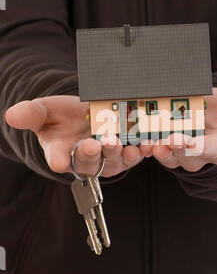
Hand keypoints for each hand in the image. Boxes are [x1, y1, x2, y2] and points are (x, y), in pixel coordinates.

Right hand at [5, 96, 142, 177]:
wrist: (83, 114)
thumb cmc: (60, 116)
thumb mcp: (44, 111)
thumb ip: (31, 114)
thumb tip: (11, 115)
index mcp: (61, 152)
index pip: (58, 158)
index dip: (60, 160)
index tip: (60, 160)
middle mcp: (84, 158)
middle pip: (89, 162)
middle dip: (92, 154)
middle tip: (94, 143)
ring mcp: (106, 157)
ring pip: (113, 161)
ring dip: (119, 154)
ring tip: (124, 146)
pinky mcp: (125, 152)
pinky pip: (134, 155)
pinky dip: (141, 151)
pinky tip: (147, 144)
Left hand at [140, 88, 216, 171]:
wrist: (209, 107)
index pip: (207, 151)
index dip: (194, 148)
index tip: (182, 142)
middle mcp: (195, 154)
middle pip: (180, 157)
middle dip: (169, 152)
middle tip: (157, 144)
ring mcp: (175, 149)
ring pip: (162, 154)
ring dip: (150, 149)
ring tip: (140, 141)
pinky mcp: (159, 141)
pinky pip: (148, 144)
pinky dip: (138, 140)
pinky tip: (128, 132)